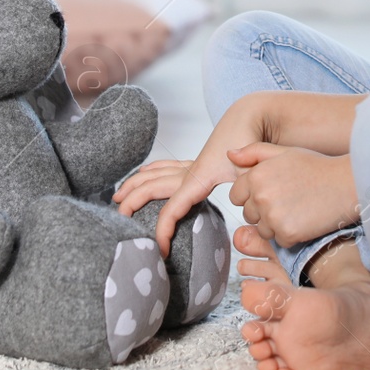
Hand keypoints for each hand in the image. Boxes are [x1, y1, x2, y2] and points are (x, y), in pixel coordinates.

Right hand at [113, 94, 266, 255]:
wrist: (249, 117)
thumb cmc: (251, 142)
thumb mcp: (252, 172)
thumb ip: (246, 193)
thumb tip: (236, 203)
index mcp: (197, 179)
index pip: (171, 210)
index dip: (162, 231)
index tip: (162, 251)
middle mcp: (189, 172)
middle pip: (151, 188)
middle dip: (131, 204)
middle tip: (120, 223)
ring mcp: (190, 165)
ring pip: (152, 174)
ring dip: (132, 185)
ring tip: (117, 199)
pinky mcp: (195, 161)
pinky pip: (164, 166)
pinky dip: (148, 171)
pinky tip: (142, 173)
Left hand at [227, 143, 357, 246]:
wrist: (346, 183)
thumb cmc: (317, 167)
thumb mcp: (283, 152)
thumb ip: (253, 152)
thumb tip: (229, 155)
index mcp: (256, 175)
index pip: (236, 196)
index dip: (253, 195)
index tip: (273, 191)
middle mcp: (260, 195)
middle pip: (248, 215)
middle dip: (263, 211)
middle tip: (289, 199)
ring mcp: (273, 216)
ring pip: (262, 230)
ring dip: (276, 225)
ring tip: (297, 208)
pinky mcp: (287, 233)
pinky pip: (279, 241)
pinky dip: (291, 234)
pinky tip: (305, 219)